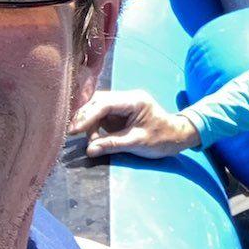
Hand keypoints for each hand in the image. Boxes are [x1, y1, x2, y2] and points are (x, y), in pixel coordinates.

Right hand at [69, 89, 200, 158]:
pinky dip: (93, 126)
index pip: (105, 104)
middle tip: (72, 134)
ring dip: (88, 122)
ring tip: (85, 139)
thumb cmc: (161, 139)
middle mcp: (128, 98)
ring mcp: (123, 105)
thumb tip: (89, 150)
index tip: (74, 131)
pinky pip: (101, 116)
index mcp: (135, 101)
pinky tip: (90, 137)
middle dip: (84, 117)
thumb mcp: (136, 143)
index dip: (87, 116)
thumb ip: (112, 145)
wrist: (176, 137)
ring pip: (97, 107)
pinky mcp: (120, 113)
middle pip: (98, 102)